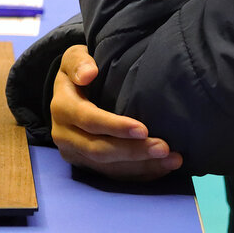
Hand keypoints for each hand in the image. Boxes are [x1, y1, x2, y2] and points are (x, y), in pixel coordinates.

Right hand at [49, 45, 182, 178]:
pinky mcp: (85, 165)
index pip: (89, 120)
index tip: (143, 129)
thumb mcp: (75, 57)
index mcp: (62, 107)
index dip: (115, 127)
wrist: (69, 90)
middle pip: (99, 150)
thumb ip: (79, 62)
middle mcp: (64, 134)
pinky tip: (162, 168)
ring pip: (108, 167)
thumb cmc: (80, 70)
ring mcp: (74, 153)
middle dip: (133, 151)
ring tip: (172, 160)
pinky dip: (139, 173)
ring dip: (141, 165)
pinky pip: (113, 175)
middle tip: (164, 148)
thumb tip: (89, 73)